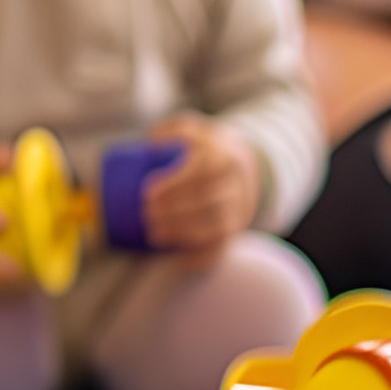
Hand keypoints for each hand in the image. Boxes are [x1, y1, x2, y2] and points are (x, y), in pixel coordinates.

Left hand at [139, 115, 259, 251]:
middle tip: (146, 214)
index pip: (199, 173)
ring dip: (184, 234)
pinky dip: (204, 258)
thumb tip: (151, 143)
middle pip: (206, 202)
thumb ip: (170, 129)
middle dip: (174, 212)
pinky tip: (181, 262)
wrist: (244, 164)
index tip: (147, 193)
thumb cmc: (204, 146)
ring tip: (154, 234)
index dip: (173, 185)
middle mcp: (236, 184)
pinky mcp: (237, 229)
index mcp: (222, 157)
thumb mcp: (191, 128)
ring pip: (216, 226)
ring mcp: (239, 209)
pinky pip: (224, 247)